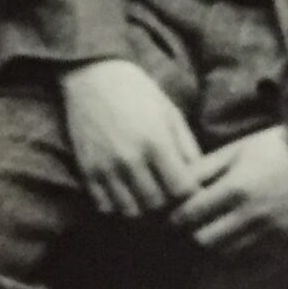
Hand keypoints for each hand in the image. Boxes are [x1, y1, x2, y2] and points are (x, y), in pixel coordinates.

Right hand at [61, 60, 201, 218]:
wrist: (92, 76)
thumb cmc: (138, 91)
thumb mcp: (170, 112)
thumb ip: (187, 147)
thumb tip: (200, 178)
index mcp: (156, 142)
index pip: (182, 190)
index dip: (190, 193)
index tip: (189, 187)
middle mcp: (130, 159)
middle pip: (158, 205)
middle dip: (168, 203)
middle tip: (168, 193)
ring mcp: (105, 167)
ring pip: (131, 212)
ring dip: (143, 208)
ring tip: (147, 195)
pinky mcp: (87, 170)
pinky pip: (105, 206)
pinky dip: (117, 206)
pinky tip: (124, 193)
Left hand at [172, 125, 287, 252]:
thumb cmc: (276, 150)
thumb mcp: (238, 150)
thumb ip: (205, 168)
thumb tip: (177, 184)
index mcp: (236, 188)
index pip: (191, 214)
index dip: (176, 216)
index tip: (172, 215)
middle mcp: (252, 215)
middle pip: (204, 240)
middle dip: (191, 233)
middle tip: (188, 227)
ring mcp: (271, 233)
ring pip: (225, 253)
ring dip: (213, 245)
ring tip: (210, 233)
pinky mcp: (286, 244)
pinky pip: (250, 259)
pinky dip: (236, 252)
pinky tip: (233, 239)